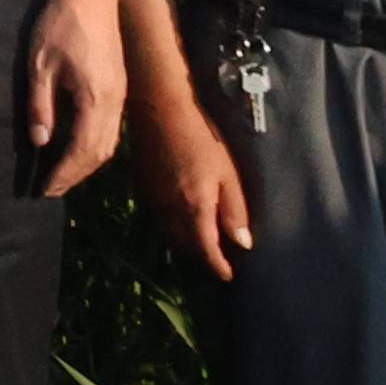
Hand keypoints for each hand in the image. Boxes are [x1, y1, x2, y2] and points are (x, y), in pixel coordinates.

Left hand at [23, 0, 126, 198]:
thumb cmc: (61, 23)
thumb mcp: (40, 64)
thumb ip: (40, 105)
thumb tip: (41, 143)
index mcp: (96, 98)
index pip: (82, 150)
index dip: (64, 173)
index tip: (44, 189)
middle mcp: (114, 102)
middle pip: (100, 153)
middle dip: (75, 175)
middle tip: (51, 189)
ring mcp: (120, 95)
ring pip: (109, 143)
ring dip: (87, 164)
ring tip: (62, 175)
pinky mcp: (119, 87)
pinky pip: (111, 128)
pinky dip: (95, 146)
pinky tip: (77, 147)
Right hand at [147, 93, 252, 283]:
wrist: (159, 108)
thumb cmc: (202, 137)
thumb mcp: (227, 173)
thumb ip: (234, 210)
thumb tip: (243, 243)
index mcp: (195, 209)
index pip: (206, 250)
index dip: (218, 266)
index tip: (228, 276)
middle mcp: (170, 211)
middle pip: (185, 246)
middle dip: (200, 257)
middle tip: (216, 261)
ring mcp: (153, 200)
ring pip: (169, 234)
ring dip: (185, 243)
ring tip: (199, 243)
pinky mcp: (142, 187)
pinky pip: (158, 217)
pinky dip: (171, 225)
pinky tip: (180, 216)